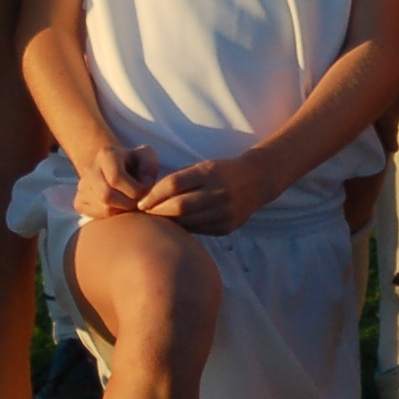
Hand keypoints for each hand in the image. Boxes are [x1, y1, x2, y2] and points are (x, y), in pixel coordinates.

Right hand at [73, 143, 159, 221]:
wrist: (120, 169)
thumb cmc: (137, 163)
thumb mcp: (148, 157)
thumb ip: (149, 168)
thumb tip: (142, 185)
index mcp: (106, 154)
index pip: (115, 178)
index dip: (134, 189)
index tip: (145, 190)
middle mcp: (90, 169)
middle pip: (106, 195)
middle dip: (128, 203)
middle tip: (139, 202)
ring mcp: (82, 186)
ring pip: (103, 208)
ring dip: (123, 210)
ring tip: (131, 202)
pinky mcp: (79, 201)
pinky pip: (96, 215)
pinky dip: (113, 215)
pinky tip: (120, 206)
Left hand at [136, 149, 279, 236]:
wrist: (257, 180)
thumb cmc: (221, 172)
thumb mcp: (202, 168)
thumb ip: (179, 180)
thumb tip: (149, 198)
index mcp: (209, 173)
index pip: (173, 184)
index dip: (153, 195)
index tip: (140, 203)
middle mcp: (218, 192)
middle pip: (179, 206)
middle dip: (158, 212)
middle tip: (145, 216)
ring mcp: (225, 211)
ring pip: (188, 222)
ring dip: (169, 224)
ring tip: (157, 224)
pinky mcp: (227, 227)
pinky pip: (199, 231)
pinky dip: (185, 230)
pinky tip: (176, 229)